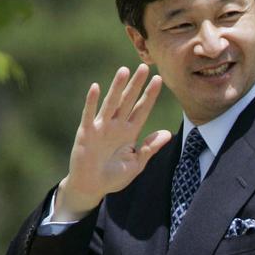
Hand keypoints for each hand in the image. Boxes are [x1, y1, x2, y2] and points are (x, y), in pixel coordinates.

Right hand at [55, 64, 171, 219]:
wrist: (91, 187)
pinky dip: (92, 102)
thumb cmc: (114, 177)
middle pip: (128, 101)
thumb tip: (167, 134)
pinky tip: (96, 88)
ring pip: (111, 103)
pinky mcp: (87, 133)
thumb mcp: (136, 164)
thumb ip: (149, 148)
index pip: (142, 110)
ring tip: (124, 71)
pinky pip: (90, 115)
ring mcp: (101, 128)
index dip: (150, 95)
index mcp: (129, 133)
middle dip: (136, 85)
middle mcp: (116, 126)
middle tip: (144, 67)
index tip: (159, 80)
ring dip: (117, 88)